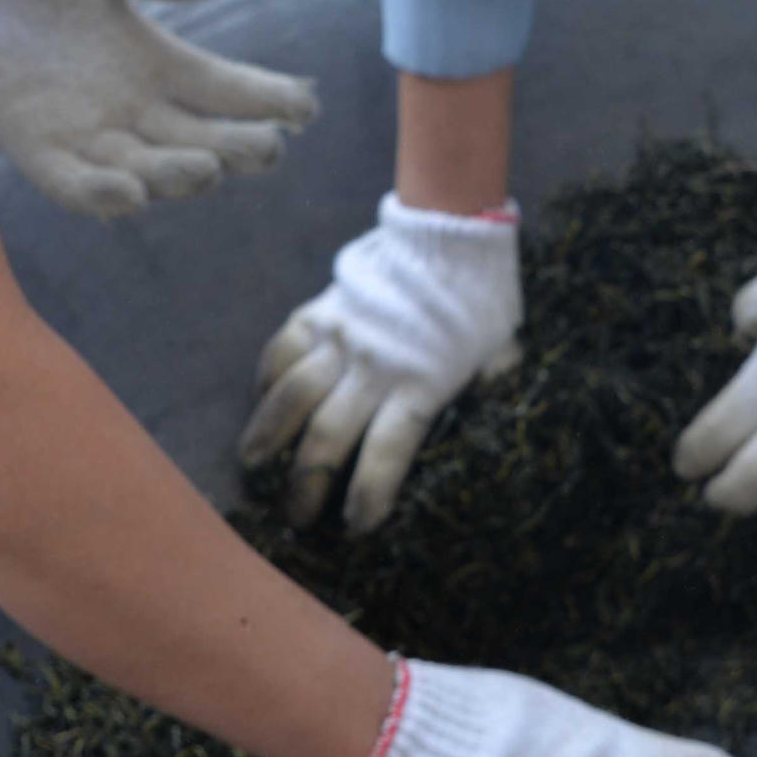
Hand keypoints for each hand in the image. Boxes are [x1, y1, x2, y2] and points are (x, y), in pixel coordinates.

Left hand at [0, 0, 316, 216]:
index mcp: (156, 63)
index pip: (227, 90)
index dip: (267, 101)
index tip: (305, 106)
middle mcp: (130, 108)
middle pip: (201, 140)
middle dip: (238, 147)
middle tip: (267, 146)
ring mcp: (86, 134)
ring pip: (148, 171)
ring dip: (179, 175)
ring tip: (207, 166)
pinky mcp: (35, 149)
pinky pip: (76, 185)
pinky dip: (102, 195)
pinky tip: (130, 191)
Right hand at [246, 194, 522, 531]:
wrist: (450, 231)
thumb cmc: (483, 300)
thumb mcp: (502, 353)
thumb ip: (492, 394)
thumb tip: (501, 427)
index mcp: (423, 383)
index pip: (387, 451)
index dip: (369, 492)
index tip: (356, 525)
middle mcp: (375, 365)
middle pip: (329, 436)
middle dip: (309, 483)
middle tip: (296, 516)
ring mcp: (342, 336)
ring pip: (293, 395)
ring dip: (269, 435)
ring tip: (253, 465)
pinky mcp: (322, 308)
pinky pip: (284, 347)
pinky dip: (268, 376)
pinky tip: (260, 399)